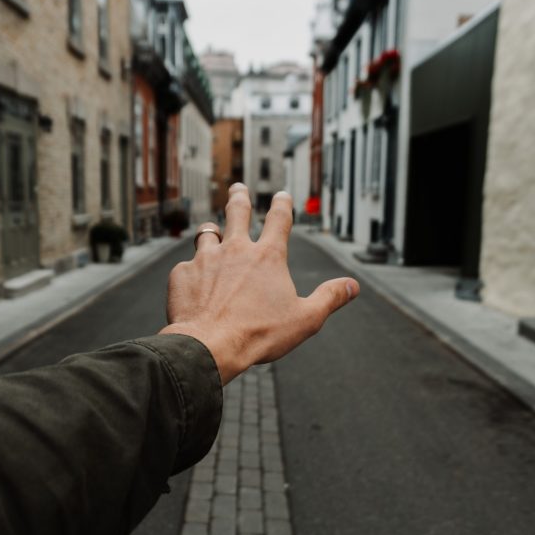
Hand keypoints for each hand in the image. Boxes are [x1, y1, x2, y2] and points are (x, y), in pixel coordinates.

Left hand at [160, 183, 358, 384]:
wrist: (210, 345)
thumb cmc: (259, 334)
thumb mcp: (306, 319)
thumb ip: (329, 298)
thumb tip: (352, 286)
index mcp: (268, 257)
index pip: (279, 219)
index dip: (282, 205)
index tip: (281, 195)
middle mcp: (235, 249)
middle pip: (237, 212)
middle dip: (239, 197)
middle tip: (238, 188)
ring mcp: (205, 259)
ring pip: (206, 233)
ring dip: (210, 230)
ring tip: (210, 229)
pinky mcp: (182, 274)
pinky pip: (186, 267)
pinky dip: (191, 272)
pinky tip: (192, 282)